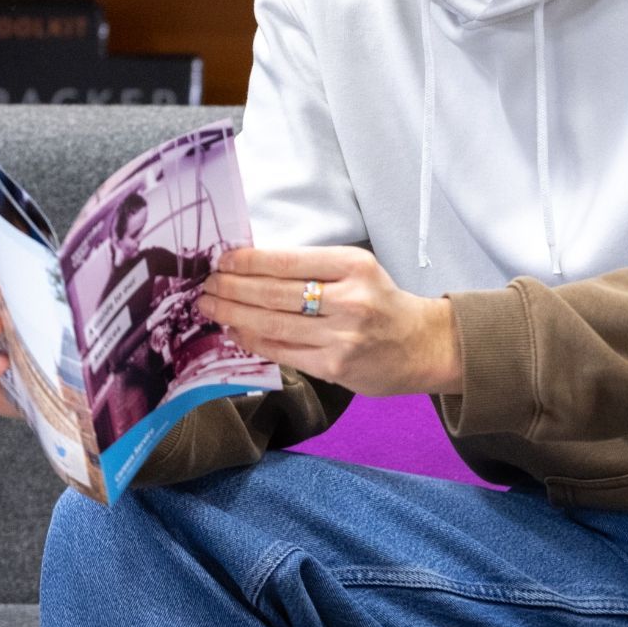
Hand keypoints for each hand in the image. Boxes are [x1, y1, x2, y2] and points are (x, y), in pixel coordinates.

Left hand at [199, 245, 464, 397]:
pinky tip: (235, 333)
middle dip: (232, 289)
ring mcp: (342, 336)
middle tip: (206, 285)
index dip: (248, 261)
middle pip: (274, 293)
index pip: (287, 260)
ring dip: (234, 315)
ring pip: (274, 324)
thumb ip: (311, 268)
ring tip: (211, 307)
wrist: (421, 345)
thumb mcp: (356, 270)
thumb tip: (250, 268)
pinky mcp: (335, 366)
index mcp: (352, 266)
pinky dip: (254, 342)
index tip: (222, 261)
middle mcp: (349, 299)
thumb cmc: (381, 303)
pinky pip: (283, 352)